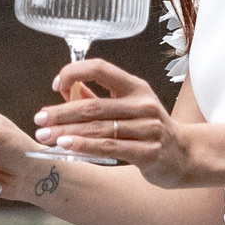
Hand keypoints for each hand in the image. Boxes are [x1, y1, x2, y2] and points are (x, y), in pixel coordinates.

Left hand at [33, 59, 198, 186]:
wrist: (185, 155)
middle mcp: (142, 104)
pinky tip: (67, 147)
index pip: (100, 68)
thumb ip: (99, 97)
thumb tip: (66, 89)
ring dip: (67, 132)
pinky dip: (85, 146)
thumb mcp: (129, 105)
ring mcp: (148, 128)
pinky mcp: (148, 152)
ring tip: (46, 136)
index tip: (55, 85)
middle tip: (39, 119)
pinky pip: (110, 147)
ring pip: (99, 128)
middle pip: (94, 104)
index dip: (74, 72)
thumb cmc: (150, 128)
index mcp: (135, 86)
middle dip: (61, 112)